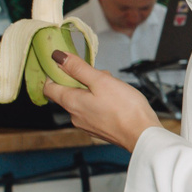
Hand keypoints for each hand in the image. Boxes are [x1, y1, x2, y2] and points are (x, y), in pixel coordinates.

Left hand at [40, 50, 161, 151]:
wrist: (142, 134)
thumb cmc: (124, 107)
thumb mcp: (101, 80)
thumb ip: (78, 68)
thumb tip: (58, 57)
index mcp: (71, 103)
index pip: (49, 88)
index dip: (53, 74)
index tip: (66, 64)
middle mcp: (74, 116)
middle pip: (67, 93)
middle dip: (80, 80)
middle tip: (99, 74)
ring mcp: (86, 125)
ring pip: (81, 101)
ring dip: (91, 90)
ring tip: (112, 87)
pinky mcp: (98, 129)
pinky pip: (92, 111)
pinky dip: (98, 102)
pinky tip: (115, 100)